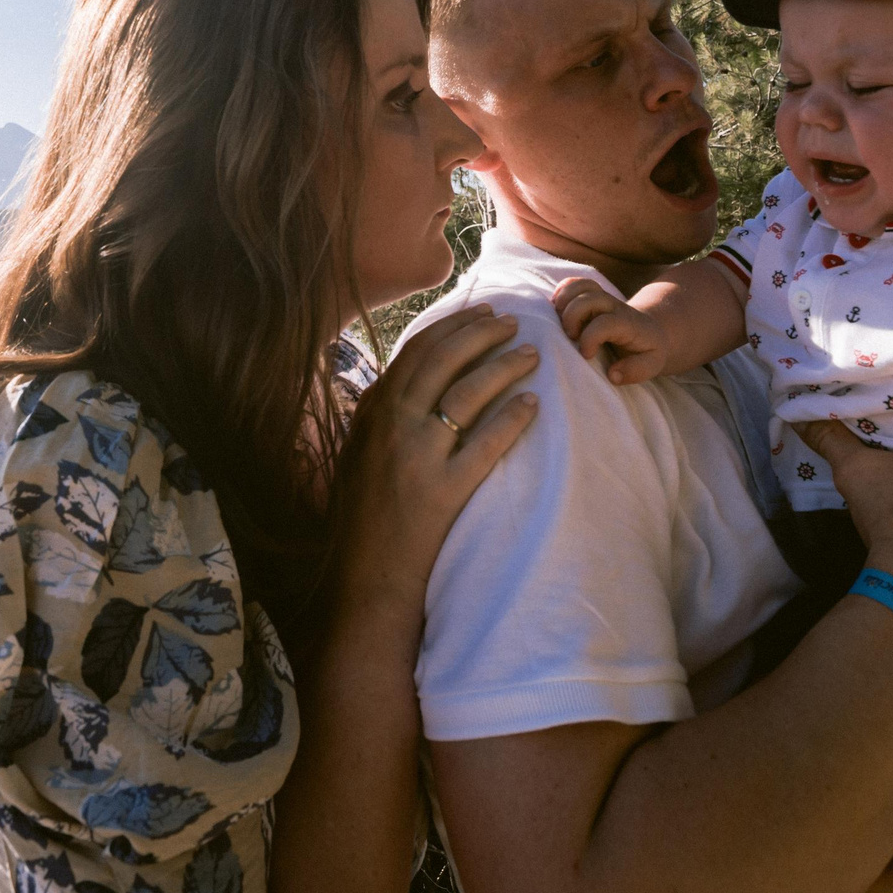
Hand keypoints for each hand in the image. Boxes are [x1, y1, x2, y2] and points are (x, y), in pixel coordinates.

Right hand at [328, 305, 541, 613]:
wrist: (365, 579)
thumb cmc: (365, 519)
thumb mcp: (360, 455)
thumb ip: (379, 418)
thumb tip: (406, 383)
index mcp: (372, 413)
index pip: (415, 352)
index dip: (452, 327)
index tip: (480, 312)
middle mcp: (391, 425)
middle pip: (443, 361)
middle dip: (481, 333)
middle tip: (513, 321)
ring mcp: (416, 456)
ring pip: (466, 394)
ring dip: (503, 366)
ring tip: (532, 354)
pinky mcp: (442, 491)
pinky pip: (485, 444)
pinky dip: (511, 418)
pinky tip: (533, 404)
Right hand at [550, 277, 671, 383]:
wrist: (650, 329)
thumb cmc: (646, 350)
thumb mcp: (652, 364)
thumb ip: (635, 371)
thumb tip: (612, 374)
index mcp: (627, 323)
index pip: (604, 323)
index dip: (590, 338)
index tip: (586, 355)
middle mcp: (613, 305)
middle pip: (588, 298)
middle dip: (571, 318)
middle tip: (571, 337)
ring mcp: (601, 297)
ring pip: (579, 286)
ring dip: (563, 302)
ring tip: (560, 322)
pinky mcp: (591, 294)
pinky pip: (573, 283)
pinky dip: (561, 293)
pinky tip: (558, 310)